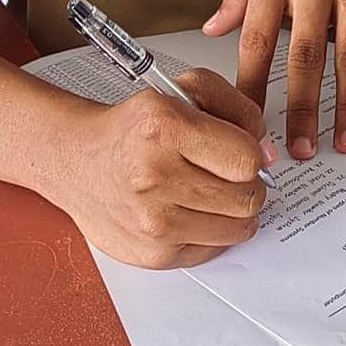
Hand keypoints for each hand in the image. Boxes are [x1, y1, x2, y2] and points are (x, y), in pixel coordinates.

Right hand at [43, 66, 274, 269]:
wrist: (77, 161)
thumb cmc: (133, 128)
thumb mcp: (184, 91)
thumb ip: (238, 110)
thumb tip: (268, 153)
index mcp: (164, 127)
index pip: (247, 159)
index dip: (252, 154)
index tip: (240, 152)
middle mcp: (154, 176)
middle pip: (248, 197)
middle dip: (246, 184)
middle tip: (225, 174)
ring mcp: (152, 221)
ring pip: (238, 228)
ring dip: (232, 211)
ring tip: (210, 192)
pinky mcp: (153, 254)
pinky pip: (214, 249)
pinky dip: (211, 232)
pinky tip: (190, 212)